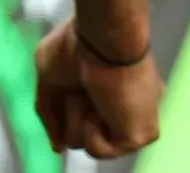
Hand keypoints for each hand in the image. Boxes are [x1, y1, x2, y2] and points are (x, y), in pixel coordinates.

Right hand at [34, 21, 161, 159]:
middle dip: (68, 110)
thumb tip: (59, 148)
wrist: (103, 39)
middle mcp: (120, 106)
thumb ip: (49, 113)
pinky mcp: (140, 134)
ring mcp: (131, 120)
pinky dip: (91, 133)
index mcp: (104, 90)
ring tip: (89, 95)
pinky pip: (101, 151)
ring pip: (85, 142)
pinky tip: (100, 109)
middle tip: (78, 87)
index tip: (68, 82)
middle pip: (76, 128)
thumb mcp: (48, 77)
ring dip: (78, 120)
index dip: (62, 103)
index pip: (74, 114)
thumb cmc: (76, 46)